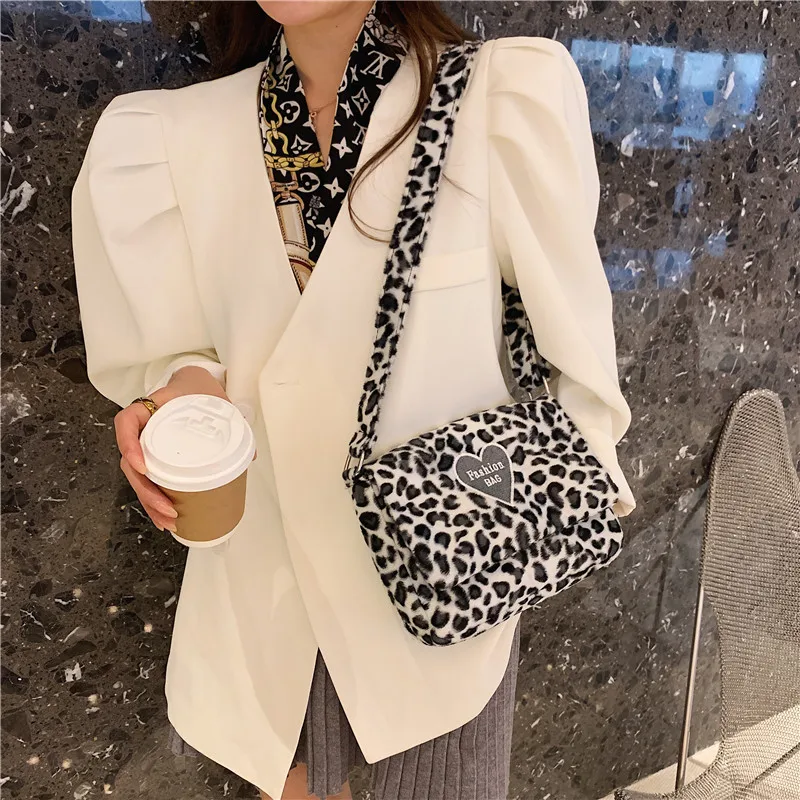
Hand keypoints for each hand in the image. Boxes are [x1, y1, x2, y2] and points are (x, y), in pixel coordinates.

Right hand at [114, 366, 229, 532]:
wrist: (196, 384)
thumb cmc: (201, 390)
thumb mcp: (217, 401)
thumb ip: (233, 422)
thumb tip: (252, 455)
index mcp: (152, 407)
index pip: (127, 422)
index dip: (129, 445)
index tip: (143, 468)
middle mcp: (142, 427)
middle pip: (130, 462)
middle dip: (147, 491)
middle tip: (169, 510)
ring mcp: (145, 444)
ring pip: (137, 477)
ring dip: (150, 502)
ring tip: (168, 522)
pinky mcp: (154, 457)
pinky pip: (147, 479)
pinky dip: (155, 499)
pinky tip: (164, 517)